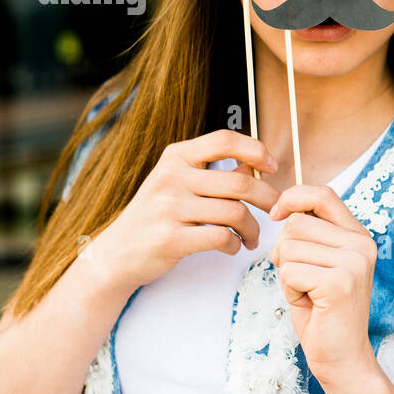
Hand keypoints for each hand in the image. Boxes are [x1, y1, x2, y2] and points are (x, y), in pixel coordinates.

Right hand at [88, 129, 280, 291]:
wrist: (116, 253)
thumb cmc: (156, 216)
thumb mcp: (178, 184)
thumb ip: (214, 173)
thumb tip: (254, 167)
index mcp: (175, 157)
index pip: (224, 140)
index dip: (256, 150)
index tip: (272, 166)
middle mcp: (171, 177)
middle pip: (239, 184)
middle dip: (268, 199)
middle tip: (276, 211)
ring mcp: (169, 208)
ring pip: (235, 214)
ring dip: (253, 229)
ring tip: (252, 237)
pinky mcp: (171, 238)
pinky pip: (223, 238)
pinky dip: (235, 244)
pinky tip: (232, 246)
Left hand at [268, 184, 379, 387]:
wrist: (342, 357)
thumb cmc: (323, 312)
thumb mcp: (318, 263)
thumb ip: (311, 233)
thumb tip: (283, 206)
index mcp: (358, 236)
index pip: (323, 194)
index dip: (293, 197)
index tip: (277, 214)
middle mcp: (362, 244)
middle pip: (296, 224)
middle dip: (283, 252)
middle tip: (301, 279)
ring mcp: (354, 262)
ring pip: (289, 247)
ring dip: (286, 274)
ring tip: (308, 293)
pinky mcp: (340, 283)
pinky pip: (289, 271)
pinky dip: (289, 290)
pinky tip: (310, 304)